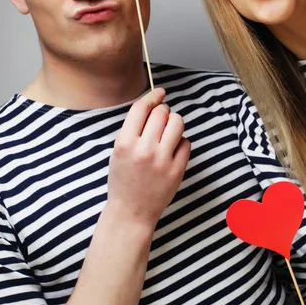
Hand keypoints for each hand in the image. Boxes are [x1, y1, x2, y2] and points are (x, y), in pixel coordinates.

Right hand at [106, 88, 190, 227]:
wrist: (131, 212)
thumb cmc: (123, 179)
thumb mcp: (119, 151)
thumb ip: (134, 129)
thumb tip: (155, 104)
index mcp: (125, 143)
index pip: (141, 109)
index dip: (152, 96)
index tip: (159, 92)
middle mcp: (144, 150)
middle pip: (162, 113)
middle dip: (163, 112)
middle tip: (161, 121)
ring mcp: (162, 160)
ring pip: (177, 123)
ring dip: (174, 123)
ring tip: (169, 132)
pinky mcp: (177, 170)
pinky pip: (186, 142)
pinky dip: (181, 142)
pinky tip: (173, 150)